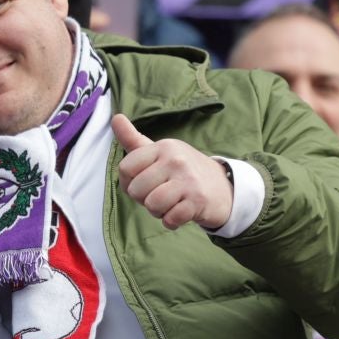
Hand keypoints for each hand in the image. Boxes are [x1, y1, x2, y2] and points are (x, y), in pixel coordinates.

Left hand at [110, 113, 233, 229]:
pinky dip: (171, 221)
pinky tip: (179, 213)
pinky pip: (170, 219)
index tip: (143, 182)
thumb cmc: (183, 171)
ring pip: (152, 204)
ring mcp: (188, 180)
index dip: (128, 182)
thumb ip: (134, 139)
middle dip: (143, 199)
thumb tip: (115, 117)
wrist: (223, 186)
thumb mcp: (160, 152)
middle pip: (136, 190)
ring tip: (169, 204)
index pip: (125, 168)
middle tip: (160, 194)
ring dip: (157, 211)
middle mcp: (175, 160)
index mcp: (163, 147)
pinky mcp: (198, 201)